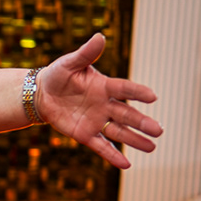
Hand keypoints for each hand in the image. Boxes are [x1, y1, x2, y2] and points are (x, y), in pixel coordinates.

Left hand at [36, 33, 162, 169]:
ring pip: (119, 132)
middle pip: (126, 114)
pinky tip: (126, 164)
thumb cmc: (58, 75)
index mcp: (104, 86)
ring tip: (152, 147)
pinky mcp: (85, 134)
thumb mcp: (69, 63)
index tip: (152, 96)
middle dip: (141, 122)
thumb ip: (85, 54)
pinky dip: (112, 154)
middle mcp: (105, 105)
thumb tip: (99, 36)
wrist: (41, 94)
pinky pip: (101, 145)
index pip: (124, 89)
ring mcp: (96, 120)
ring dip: (134, 140)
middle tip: (159, 130)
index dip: (137, 92)